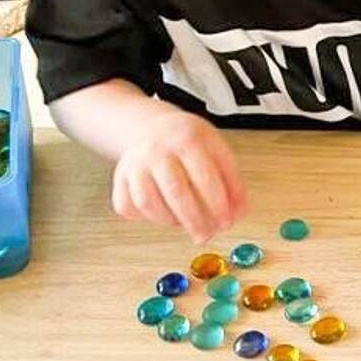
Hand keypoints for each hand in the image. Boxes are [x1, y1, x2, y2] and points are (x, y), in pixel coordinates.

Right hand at [111, 107, 246, 241]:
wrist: (152, 126)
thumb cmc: (189, 142)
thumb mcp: (217, 149)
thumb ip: (232, 181)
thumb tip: (240, 213)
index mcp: (188, 140)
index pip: (204, 176)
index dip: (217, 204)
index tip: (226, 222)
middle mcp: (157, 151)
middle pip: (175, 191)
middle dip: (194, 220)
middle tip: (207, 234)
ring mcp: (134, 165)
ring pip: (147, 202)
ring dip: (170, 220)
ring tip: (186, 222)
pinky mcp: (119, 178)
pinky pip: (127, 207)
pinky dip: (145, 218)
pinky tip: (163, 215)